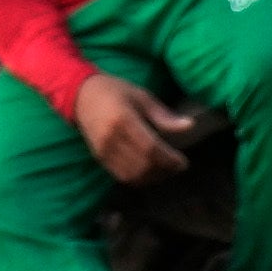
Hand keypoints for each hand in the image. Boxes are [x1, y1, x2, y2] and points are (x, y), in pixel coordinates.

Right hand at [66, 67, 190, 187]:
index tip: (183, 162)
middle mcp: (111, 139)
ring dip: (153, 177)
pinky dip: (140, 179)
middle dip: (164, 171)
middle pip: (143, 165)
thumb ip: (164, 115)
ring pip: (133, 176)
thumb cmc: (115, 91)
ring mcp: (103, 151)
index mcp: (123, 120)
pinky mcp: (100, 159)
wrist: (81, 95)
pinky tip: (150, 171)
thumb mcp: (141, 97)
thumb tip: (189, 126)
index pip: (151, 148)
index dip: (170, 160)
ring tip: (165, 170)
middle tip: (177, 166)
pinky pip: (123, 177)